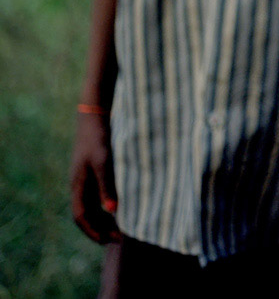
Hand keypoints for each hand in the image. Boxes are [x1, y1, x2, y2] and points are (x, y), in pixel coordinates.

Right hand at [71, 112, 119, 242]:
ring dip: (104, 218)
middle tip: (120, 237)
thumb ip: (107, 185)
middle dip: (100, 228)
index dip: (93, 231)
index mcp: (78, 185)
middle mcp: (79, 184)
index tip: (109, 240)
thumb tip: (113, 211)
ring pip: (92, 205)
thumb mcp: (104, 161)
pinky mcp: (94, 169)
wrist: (95, 116)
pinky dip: (107, 203)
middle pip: (86, 215)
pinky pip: (97, 194)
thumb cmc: (99, 138)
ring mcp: (86, 177)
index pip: (82, 217)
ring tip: (122, 225)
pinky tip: (122, 204)